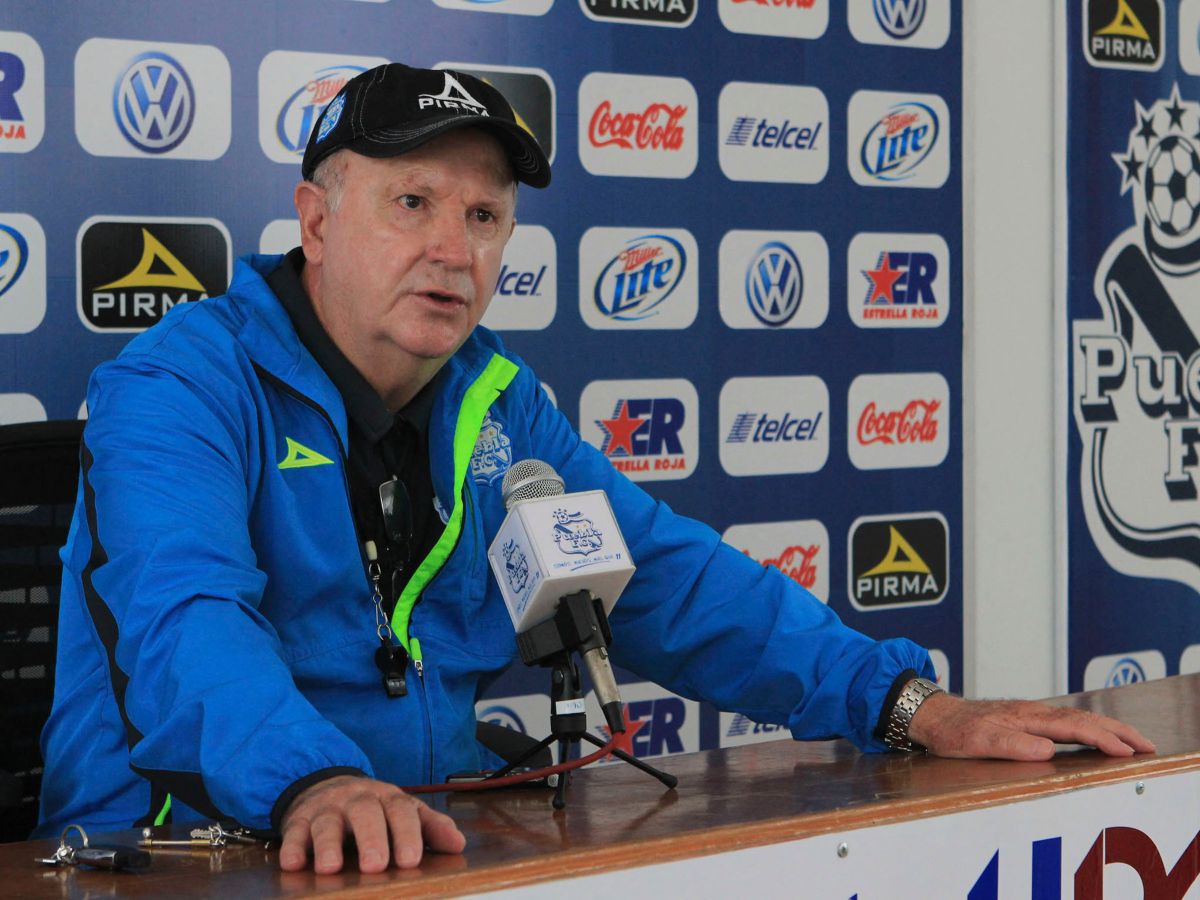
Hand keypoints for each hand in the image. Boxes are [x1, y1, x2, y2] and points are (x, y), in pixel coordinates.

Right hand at [278, 775, 465, 873]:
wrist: (329, 786)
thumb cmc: (376, 809)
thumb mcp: (404, 812)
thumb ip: (431, 827)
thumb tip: (458, 845)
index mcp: (389, 798)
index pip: (401, 811)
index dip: (407, 834)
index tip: (410, 860)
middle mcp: (358, 800)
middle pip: (365, 813)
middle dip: (371, 838)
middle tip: (375, 865)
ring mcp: (328, 808)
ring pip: (327, 822)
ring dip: (328, 845)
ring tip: (331, 868)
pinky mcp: (299, 820)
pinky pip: (294, 831)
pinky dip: (292, 846)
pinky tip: (293, 863)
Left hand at [906, 692, 1156, 760]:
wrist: (933, 714)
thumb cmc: (953, 729)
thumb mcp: (977, 740)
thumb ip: (1011, 744)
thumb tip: (1046, 749)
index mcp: (1026, 716)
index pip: (1073, 727)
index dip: (1102, 738)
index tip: (1126, 751)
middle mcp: (1032, 712)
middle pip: (1083, 719)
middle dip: (1117, 731)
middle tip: (1147, 745)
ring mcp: (1030, 714)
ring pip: (1077, 718)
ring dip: (1107, 728)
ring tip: (1132, 740)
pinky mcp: (1025, 719)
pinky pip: (1065, 721)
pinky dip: (1088, 727)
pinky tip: (1094, 734)